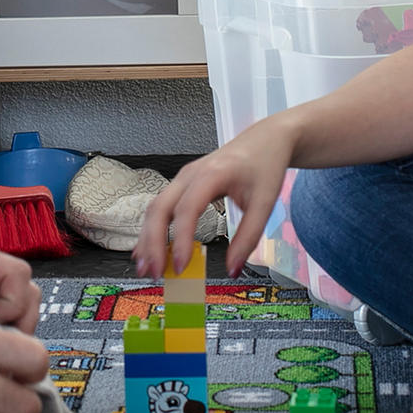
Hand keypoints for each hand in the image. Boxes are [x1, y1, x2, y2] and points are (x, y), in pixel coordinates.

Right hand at [134, 118, 295, 276]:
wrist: (266, 140)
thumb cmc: (265, 165)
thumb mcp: (265, 204)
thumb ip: (248, 237)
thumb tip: (233, 269)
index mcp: (212, 174)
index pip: (187, 210)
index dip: (181, 240)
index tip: (181, 266)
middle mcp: (190, 173)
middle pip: (159, 209)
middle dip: (152, 243)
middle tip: (154, 273)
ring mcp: (183, 177)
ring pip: (154, 208)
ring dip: (148, 238)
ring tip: (147, 267)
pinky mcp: (183, 183)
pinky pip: (160, 206)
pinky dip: (152, 229)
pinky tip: (150, 249)